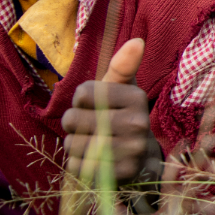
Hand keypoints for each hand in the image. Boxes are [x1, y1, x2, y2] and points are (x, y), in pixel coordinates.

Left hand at [62, 39, 161, 183]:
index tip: (93, 106)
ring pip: (74, 144)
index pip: (83, 93)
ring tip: (90, 144)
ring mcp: (131, 150)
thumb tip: (137, 41)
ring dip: (74, 146)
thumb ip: (122, 67)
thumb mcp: (122, 91)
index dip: (79, 100)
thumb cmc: (122, 118)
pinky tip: (93, 161)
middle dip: (73, 125)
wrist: (142, 160)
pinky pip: (79, 166)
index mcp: (136, 98)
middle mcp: (138, 123)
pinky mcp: (121, 174)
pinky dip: (78, 165)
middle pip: (74, 119)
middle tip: (88, 128)